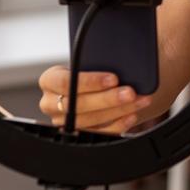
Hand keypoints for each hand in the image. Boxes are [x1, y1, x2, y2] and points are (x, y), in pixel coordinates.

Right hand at [37, 66, 151, 134]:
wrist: (90, 83)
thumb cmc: (91, 68)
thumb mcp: (89, 59)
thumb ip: (97, 58)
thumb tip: (122, 55)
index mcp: (49, 80)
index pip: (64, 82)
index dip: (90, 81)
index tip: (114, 78)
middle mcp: (50, 103)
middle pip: (77, 104)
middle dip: (108, 99)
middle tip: (130, 92)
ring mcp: (63, 121)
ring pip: (89, 120)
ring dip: (118, 111)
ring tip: (139, 101)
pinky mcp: (77, 133)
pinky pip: (98, 134)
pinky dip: (117, 125)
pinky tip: (132, 115)